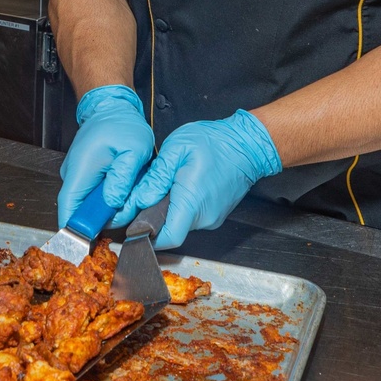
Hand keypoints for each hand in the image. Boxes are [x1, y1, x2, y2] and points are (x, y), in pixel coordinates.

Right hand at [57, 85, 153, 227]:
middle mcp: (73, 173)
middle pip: (80, 211)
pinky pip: (92, 195)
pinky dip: (106, 197)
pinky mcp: (83, 175)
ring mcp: (76, 175)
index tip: (85, 246)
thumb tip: (112, 202)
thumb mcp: (134, 149)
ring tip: (127, 189)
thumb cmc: (122, 124)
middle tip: (126, 208)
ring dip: (107, 206)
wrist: (111, 107)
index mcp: (81, 169)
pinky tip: (120, 186)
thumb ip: (123, 178)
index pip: (69, 208)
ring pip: (88, 204)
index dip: (74, 231)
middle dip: (102, 218)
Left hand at [128, 111, 281, 248]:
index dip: (147, 236)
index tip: (134, 225)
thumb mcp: (178, 148)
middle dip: (156, 216)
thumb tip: (139, 200)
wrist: (247, 144)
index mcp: (192, 202)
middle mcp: (204, 217)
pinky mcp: (217, 214)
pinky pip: (194, 216)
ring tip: (169, 183)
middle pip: (171, 229)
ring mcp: (213, 217)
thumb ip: (157, 176)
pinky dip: (184, 205)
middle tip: (147, 193)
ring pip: (182, 222)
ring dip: (171, 208)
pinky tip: (183, 185)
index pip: (167, 238)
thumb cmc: (215, 141)